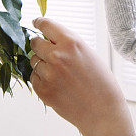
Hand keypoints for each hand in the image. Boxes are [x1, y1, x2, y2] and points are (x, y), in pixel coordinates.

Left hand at [29, 17, 131, 135]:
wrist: (102, 112)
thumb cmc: (101, 83)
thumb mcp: (89, 54)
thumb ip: (69, 45)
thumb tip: (49, 38)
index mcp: (71, 43)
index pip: (46, 25)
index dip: (40, 23)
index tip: (36, 23)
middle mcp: (57, 56)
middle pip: (35, 42)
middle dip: (40, 45)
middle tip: (48, 52)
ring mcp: (48, 73)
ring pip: (34, 61)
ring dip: (42, 64)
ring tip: (59, 74)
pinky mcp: (43, 90)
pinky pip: (34, 77)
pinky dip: (42, 79)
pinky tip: (58, 85)